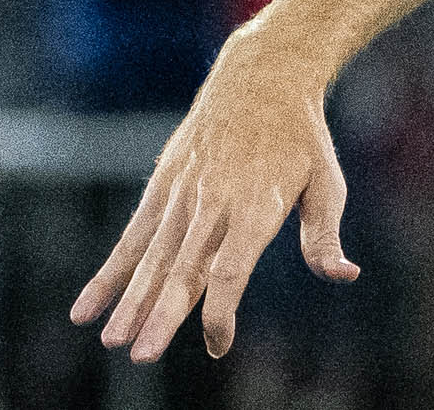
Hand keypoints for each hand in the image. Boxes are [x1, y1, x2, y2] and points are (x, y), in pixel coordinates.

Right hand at [70, 40, 358, 361]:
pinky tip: (90, 306)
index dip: (221, 308)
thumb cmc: (302, 137)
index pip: (231, 266)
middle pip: (181, 266)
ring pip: (150, 256)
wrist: (258, 78)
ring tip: (112, 340)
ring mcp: (181, 192)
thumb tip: (344, 274)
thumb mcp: (327, 182)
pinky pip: (132, 236)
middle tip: (143, 355)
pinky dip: (111, 272)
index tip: (217, 344)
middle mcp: (211, 200)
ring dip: (129, 300)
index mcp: (255, 203)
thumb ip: (324, 235)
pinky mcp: (163, 185)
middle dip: (160, 314)